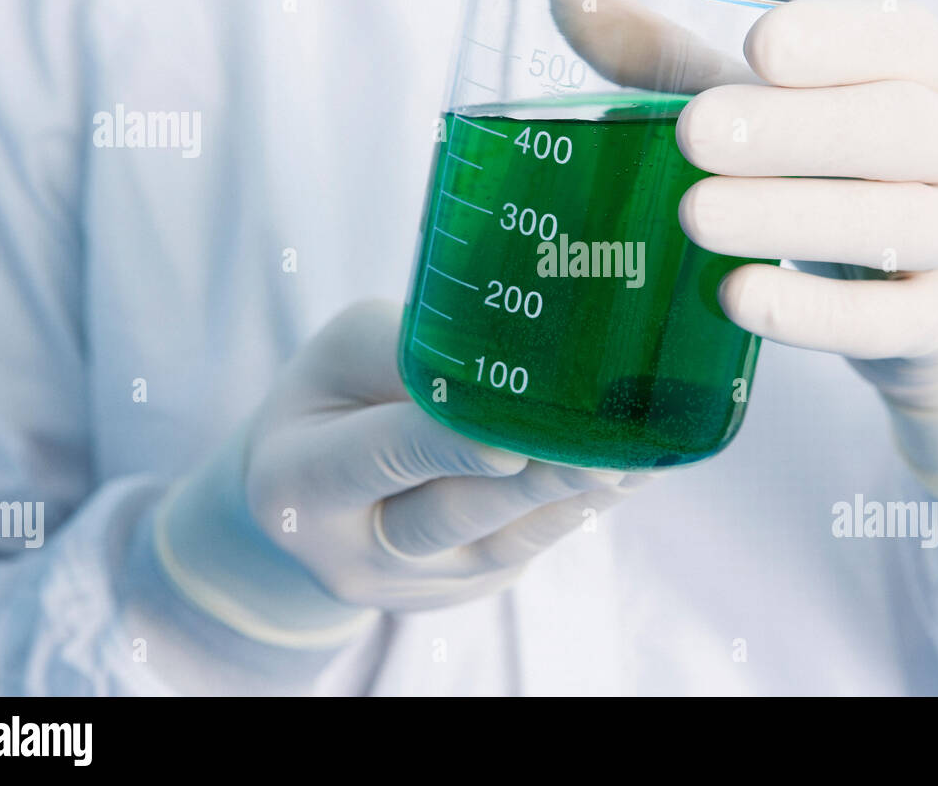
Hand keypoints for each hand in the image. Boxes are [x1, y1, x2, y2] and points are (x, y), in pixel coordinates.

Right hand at [155, 299, 643, 645]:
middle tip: (604, 454)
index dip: (450, 446)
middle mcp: (355, 550)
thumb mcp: (343, 356)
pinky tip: (628, 473)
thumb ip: (409, 352)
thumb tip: (512, 348)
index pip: (382, 456)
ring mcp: (414, 583)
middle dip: (533, 483)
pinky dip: (577, 507)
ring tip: (637, 458)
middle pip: (453, 516)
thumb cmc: (331, 401)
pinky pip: (527, 545)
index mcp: (300, 480)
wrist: (310, 494)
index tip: (514, 439)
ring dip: (574, 498)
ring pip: (504, 542)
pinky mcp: (465, 589)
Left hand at [673, 0, 937, 506]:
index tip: (759, 44)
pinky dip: (810, 313)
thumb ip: (682, 57)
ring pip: (899, 226)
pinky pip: (883, 322)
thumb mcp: (782, 106)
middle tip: (694, 134)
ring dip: (793, 217)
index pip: (906, 42)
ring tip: (694, 215)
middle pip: (905, 130)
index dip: (840, 41)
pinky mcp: (935, 323)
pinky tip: (737, 298)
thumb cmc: (842, 172)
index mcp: (937, 73)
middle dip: (800, 130)